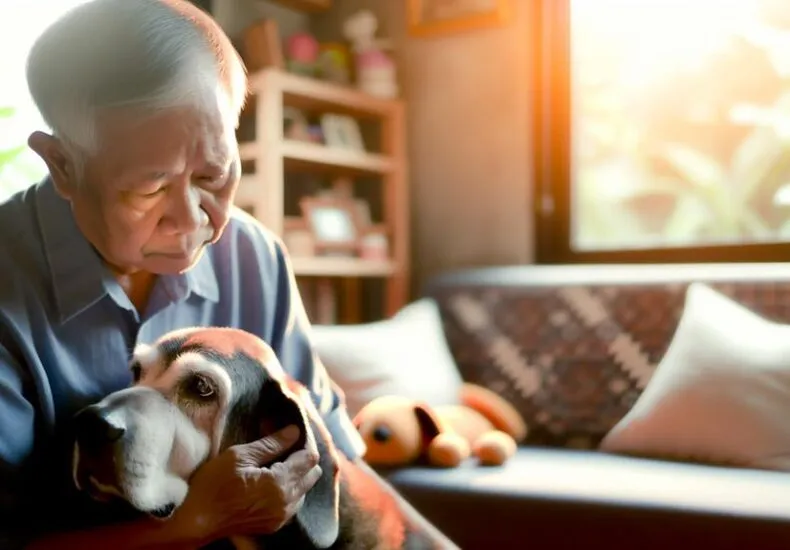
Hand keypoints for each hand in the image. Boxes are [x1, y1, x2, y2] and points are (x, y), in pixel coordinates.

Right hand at [170, 425, 322, 543]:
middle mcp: (286, 503)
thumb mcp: (239, 455)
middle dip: (303, 459)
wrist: (195, 521)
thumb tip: (294, 431)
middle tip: (285, 447)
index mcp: (279, 484)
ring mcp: (281, 517)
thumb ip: (271, 443)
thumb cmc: (213, 485)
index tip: (291, 434)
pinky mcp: (274, 525)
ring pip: (304, 490)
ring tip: (278, 464)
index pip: (309, 459)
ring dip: (297, 476)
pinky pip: (293, 504)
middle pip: (312, 474)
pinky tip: (273, 482)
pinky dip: (290, 491)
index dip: (302, 443)